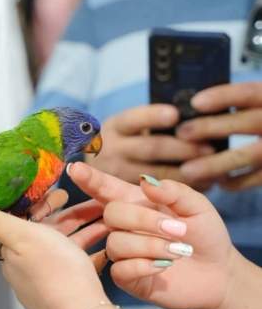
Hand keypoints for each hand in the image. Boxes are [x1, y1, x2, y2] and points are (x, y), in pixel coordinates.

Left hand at [0, 202, 106, 308]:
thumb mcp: (21, 236)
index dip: (43, 206)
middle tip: (93, 205)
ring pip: (68, 249)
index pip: (25, 222)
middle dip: (70, 217)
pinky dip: (91, 254)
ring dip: (86, 232)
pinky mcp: (68, 294)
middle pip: (48, 235)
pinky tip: (106, 248)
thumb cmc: (53, 270)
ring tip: (107, 221)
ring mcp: (48, 283)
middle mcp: (27, 270)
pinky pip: (79, 266)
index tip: (62, 193)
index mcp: (14, 254)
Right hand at [62, 162, 240, 308]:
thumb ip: (173, 192)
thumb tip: (145, 181)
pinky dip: (143, 266)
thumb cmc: (205, 235)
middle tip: (177, 230)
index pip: (105, 188)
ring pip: (116, 243)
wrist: (218, 273)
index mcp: (135, 203)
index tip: (74, 169)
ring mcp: (122, 252)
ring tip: (178, 252)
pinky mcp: (126, 277)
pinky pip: (120, 269)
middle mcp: (123, 226)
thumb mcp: (197, 207)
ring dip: (150, 246)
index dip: (89, 179)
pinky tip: (163, 267)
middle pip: (111, 214)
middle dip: (143, 220)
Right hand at [85, 104, 213, 183]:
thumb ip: (152, 123)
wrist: (97, 168)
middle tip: (209, 149)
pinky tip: (204, 183)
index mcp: (116, 127)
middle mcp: (113, 150)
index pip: (134, 119)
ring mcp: (117, 174)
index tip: (175, 114)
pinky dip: (183, 187)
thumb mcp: (130, 127)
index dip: (153, 117)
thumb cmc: (128, 141)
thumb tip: (191, 116)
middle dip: (182, 148)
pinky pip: (157, 194)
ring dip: (186, 172)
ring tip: (212, 169)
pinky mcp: (125, 193)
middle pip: (150, 148)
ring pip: (155, 175)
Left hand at [177, 82, 261, 189]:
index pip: (249, 93)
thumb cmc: (261, 121)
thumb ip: (238, 105)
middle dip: (211, 127)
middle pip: (247, 122)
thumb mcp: (257, 107)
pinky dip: (232, 182)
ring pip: (248, 156)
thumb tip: (192, 109)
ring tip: (186, 170)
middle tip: (181, 133)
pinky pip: (254, 179)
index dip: (223, 96)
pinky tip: (212, 181)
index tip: (195, 103)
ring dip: (214, 164)